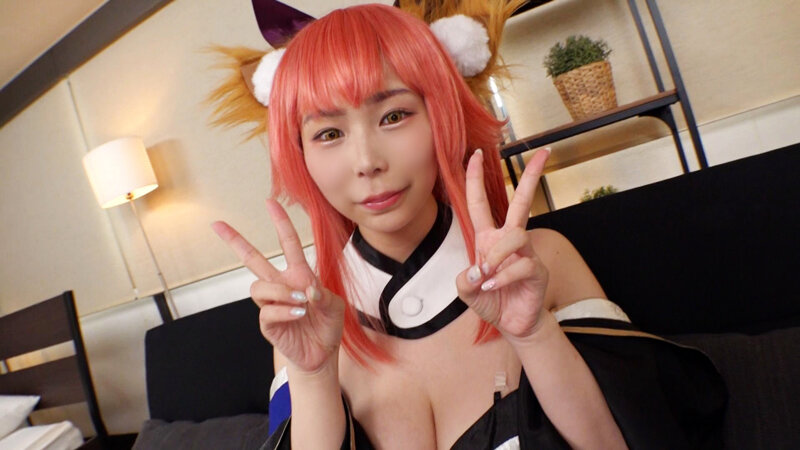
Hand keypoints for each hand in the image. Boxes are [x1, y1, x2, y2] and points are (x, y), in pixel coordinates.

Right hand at [212, 200, 343, 373]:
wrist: (322, 353)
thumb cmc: (327, 325)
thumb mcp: (335, 306)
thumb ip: (324, 296)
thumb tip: (306, 290)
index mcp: (298, 275)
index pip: (288, 243)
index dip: (281, 223)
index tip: (270, 203)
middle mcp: (281, 286)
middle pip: (252, 259)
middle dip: (235, 241)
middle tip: (218, 225)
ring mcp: (272, 304)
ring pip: (258, 287)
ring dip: (280, 291)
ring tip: (300, 302)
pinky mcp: (269, 323)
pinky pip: (267, 311)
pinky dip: (285, 311)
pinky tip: (299, 315)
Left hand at [456, 148, 550, 339]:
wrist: (512, 324)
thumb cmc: (491, 301)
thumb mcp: (466, 291)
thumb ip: (464, 280)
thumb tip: (477, 270)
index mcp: (488, 238)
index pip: (480, 202)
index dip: (476, 178)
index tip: (475, 154)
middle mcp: (509, 240)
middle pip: (521, 201)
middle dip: (532, 175)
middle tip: (544, 152)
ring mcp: (525, 253)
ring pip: (516, 235)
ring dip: (497, 255)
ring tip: (488, 275)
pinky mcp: (536, 270)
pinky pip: (521, 265)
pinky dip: (503, 277)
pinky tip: (494, 287)